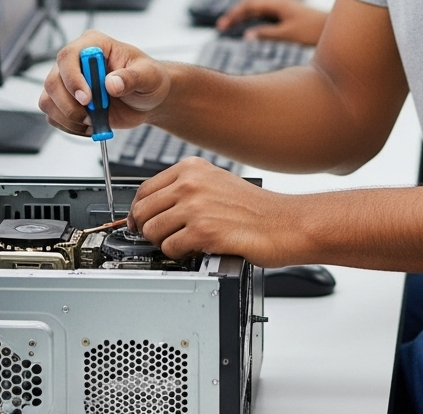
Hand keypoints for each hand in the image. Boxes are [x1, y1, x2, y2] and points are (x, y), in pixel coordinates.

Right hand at [38, 30, 170, 136]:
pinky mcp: (66, 102)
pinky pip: (54, 116)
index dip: (73, 78)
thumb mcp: (148, 76)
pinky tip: (90, 125)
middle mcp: (76, 62)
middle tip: (92, 115)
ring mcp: (68, 82)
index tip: (87, 98)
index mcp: (94, 45)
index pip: (69, 55)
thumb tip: (111, 83)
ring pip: (48, 100)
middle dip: (71, 105)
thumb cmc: (148, 80)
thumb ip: (131, 78)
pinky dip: (70, 126)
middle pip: (53, 81)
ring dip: (70, 117)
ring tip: (95, 120)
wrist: (147, 100)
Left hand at [129, 156, 297, 265]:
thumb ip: (184, 188)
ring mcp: (196, 206)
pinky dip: (180, 255)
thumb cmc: (255, 208)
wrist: (284, 223)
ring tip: (185, 243)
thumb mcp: (216, 182)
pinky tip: (197, 249)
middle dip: (148, 230)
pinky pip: (170, 249)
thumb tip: (151, 207)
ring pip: (152, 231)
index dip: (138, 211)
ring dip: (164, 244)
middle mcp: (191, 182)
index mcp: (192, 167)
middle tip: (164, 238)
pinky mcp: (203, 231)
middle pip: (143, 211)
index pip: (144, 189)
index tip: (140, 222)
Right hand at [215, 0, 327, 45]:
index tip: (222, 25)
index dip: (234, 13)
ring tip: (229, 26)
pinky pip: (266, 14)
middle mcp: (280, 2)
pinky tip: (250, 28)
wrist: (335, 28)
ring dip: (244, 15)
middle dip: (236, 13)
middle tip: (221, 26)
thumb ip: (267, 34)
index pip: (250, 4)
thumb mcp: (289, 34)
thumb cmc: (315, 30)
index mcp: (279, 2)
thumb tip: (246, 36)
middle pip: (252, 4)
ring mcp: (284, 7)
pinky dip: (254, 19)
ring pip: (259, 8)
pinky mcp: (288, 14)